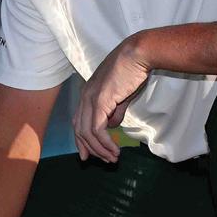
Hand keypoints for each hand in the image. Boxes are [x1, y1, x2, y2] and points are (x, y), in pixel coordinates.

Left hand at [73, 36, 148, 163]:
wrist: (138, 55)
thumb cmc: (132, 71)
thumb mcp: (122, 95)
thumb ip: (115, 111)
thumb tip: (113, 126)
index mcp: (88, 93)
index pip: (78, 121)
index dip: (82, 140)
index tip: (89, 155)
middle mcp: (84, 96)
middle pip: (79, 129)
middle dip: (90, 148)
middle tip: (103, 161)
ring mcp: (90, 98)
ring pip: (88, 132)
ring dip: (100, 149)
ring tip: (113, 159)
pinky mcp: (100, 101)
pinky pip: (98, 128)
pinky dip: (105, 142)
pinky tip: (114, 150)